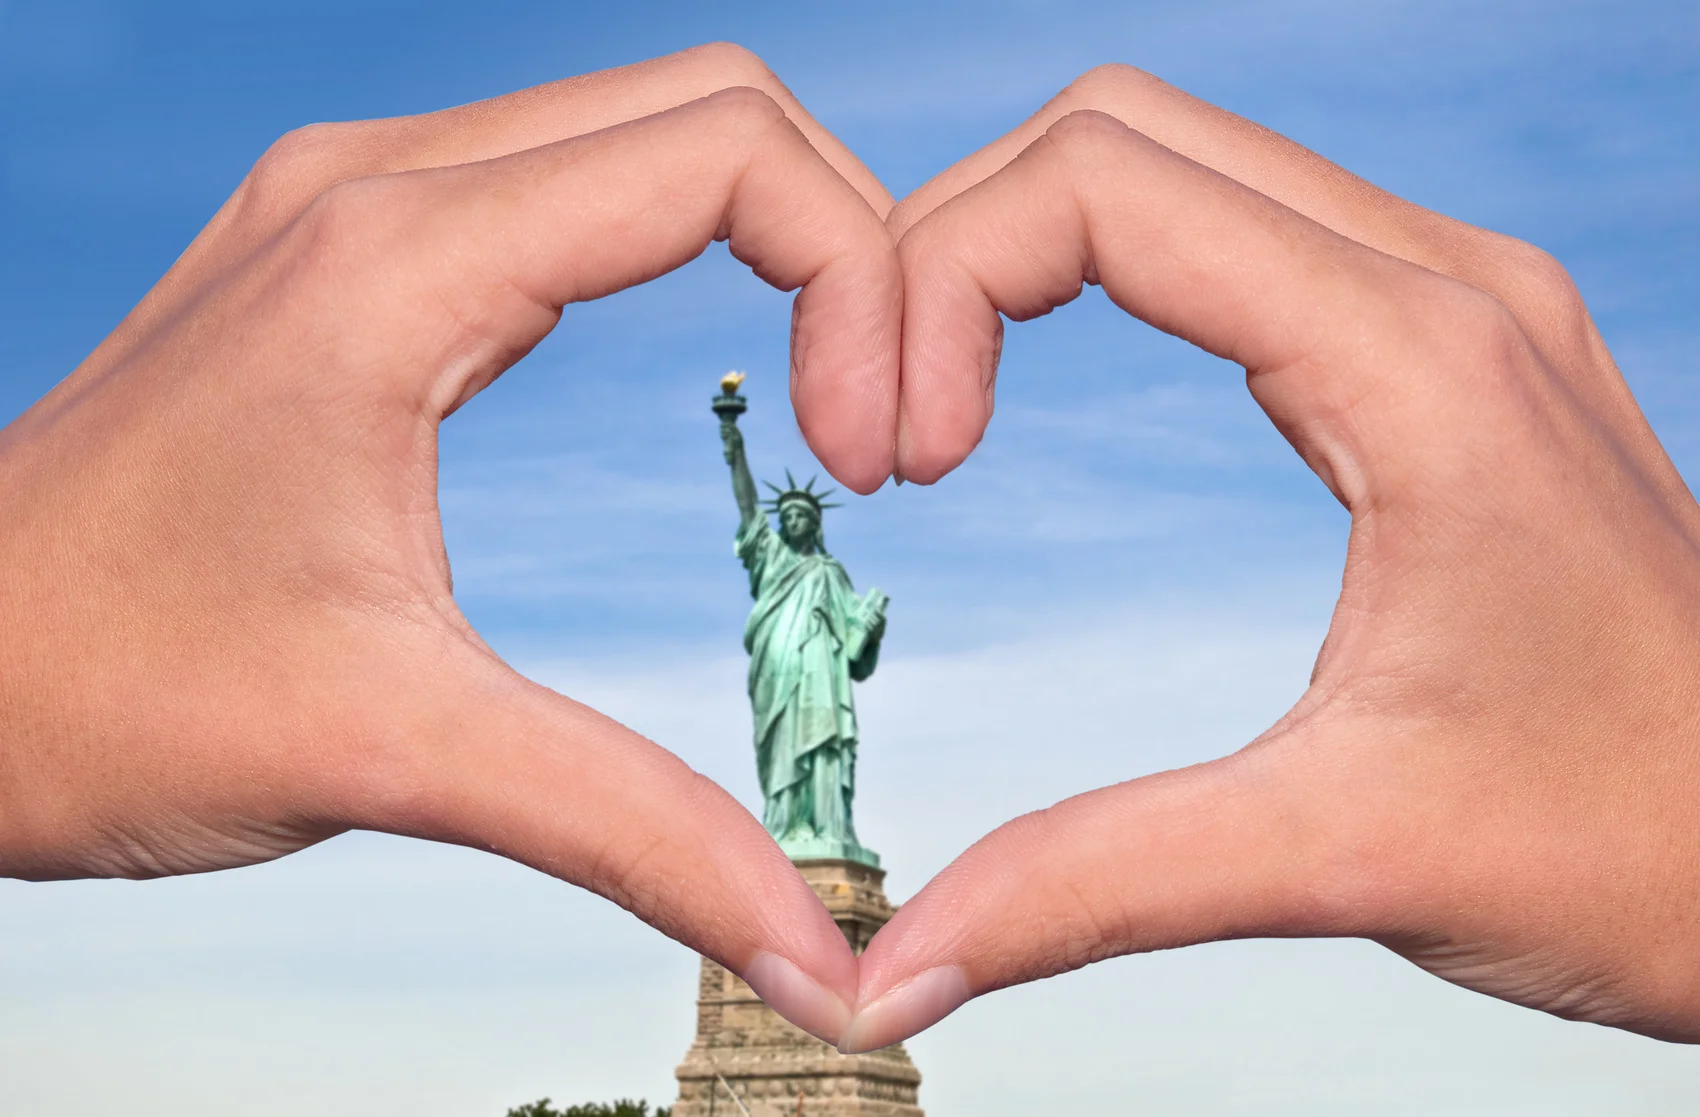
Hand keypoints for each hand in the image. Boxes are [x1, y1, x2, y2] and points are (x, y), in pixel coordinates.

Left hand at [0, 44, 902, 1044]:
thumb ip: (634, 832)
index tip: (879, 454)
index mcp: (401, 263)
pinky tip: (706, 339)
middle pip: (712, 106)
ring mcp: (355, 202)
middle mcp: (379, 186)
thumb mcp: (395, 752)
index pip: (727, 158)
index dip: (862, 279)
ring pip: (645, 124)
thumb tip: (812, 954)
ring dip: (773, 231)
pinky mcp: (346, 248)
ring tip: (828, 388)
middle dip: (849, 238)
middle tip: (882, 419)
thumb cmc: (97, 697)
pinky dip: (678, 238)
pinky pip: (565, 179)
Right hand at [840, 66, 1699, 1051]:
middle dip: (953, 240)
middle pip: (1118, 133)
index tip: (901, 461)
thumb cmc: (1634, 848)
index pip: (1102, 190)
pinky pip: (1241, 225)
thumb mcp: (1339, 855)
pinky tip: (1054, 367)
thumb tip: (892, 970)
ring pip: (1176, 158)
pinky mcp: (1453, 341)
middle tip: (888, 416)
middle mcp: (1444, 284)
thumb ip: (1092, 888)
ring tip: (941, 396)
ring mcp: (1459, 297)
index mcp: (1415, 365)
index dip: (941, 285)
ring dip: (1023, 242)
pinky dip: (1109, 263)